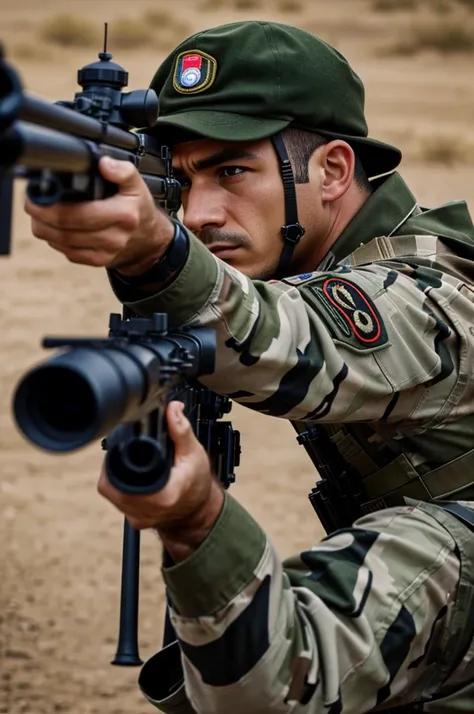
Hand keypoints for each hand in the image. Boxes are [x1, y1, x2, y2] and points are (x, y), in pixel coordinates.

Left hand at [25, 156, 174, 273]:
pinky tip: (53, 229)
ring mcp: (105, 252)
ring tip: (38, 215)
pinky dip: (56, 241)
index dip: (50, 206)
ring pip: (62, 243)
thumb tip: (104, 164)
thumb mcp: (137, 185)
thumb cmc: (138, 209)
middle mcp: (114, 237)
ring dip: (45, 229)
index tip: (37, 196)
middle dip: (42, 216)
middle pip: (65, 230)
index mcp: (123, 214)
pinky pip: (68, 253)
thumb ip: (123, 171)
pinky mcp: (98, 261)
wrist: (149, 240)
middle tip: (32, 203)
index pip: (77, 214)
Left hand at [97, 401, 224, 559]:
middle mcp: (147, 510)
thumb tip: (172, 409)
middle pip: (112, 483)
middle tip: (124, 450)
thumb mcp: (194, 453)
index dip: (118, 457)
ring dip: (115, 476)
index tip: (124, 446)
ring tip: (128, 462)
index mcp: (162, 495)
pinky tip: (130, 477)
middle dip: (114, 463)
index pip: (123, 475)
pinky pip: (117, 501)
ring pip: (111, 493)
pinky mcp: (134, 521)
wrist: (200, 513)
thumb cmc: (199, 485)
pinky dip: (120, 487)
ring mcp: (138, 518)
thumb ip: (181, 430)